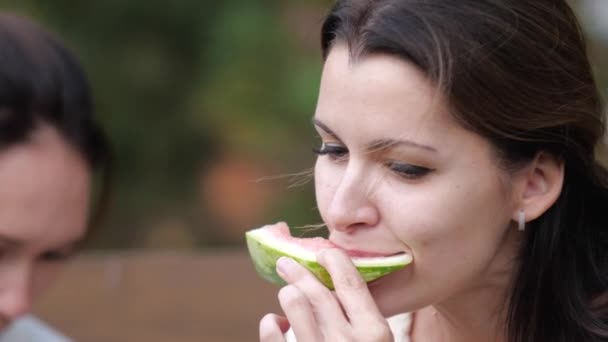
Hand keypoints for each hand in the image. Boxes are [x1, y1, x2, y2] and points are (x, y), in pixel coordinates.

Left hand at [259, 249, 392, 340]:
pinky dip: (270, 325)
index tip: (323, 253)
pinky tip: (275, 322)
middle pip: (318, 290)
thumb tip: (392, 298)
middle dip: (300, 271)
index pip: (351, 283)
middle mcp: (347, 341)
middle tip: (286, 262)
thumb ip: (393, 327)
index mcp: (375, 333)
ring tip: (287, 292)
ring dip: (288, 293)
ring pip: (294, 302)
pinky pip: (272, 335)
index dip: (335, 261)